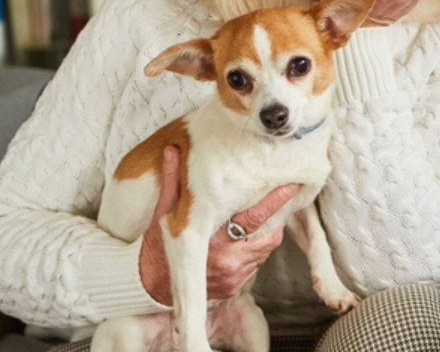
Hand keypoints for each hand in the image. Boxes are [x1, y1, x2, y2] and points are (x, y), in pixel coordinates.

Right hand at [138, 146, 299, 304]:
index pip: (255, 217)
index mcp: (215, 240)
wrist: (149, 286)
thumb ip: (173, 183)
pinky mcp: (235, 288)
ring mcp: (234, 276)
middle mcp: (229, 260)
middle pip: (269, 236)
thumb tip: (173, 151)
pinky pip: (256, 266)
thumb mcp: (163, 214)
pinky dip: (255, 252)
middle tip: (283, 198)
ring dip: (266, 235)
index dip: (275, 201)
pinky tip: (245, 241)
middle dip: (277, 218)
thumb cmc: (157, 247)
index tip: (291, 185)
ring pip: (265, 251)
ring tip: (262, 219)